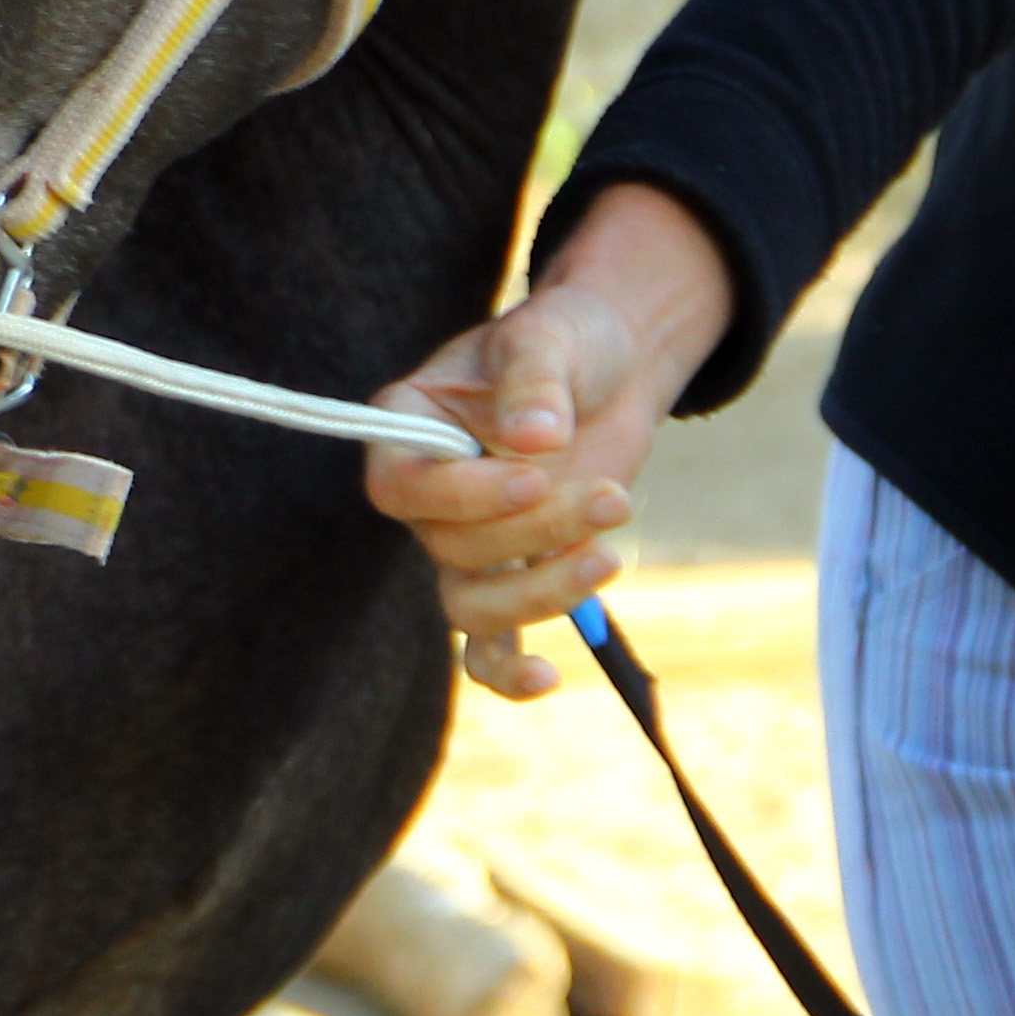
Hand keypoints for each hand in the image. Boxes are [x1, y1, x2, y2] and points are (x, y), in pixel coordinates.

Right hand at [364, 181, 736, 701]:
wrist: (614, 368)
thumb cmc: (568, 340)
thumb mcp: (549, 336)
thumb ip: (536, 380)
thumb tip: (536, 439)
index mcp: (407, 424)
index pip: (401, 485)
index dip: (463, 494)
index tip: (536, 474)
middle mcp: (427, 492)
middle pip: (452, 548)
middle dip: (536, 532)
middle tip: (610, 495)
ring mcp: (466, 541)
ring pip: (470, 606)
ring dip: (541, 592)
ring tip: (609, 552)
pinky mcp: (512, 575)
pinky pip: (489, 647)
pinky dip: (509, 672)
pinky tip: (549, 679)